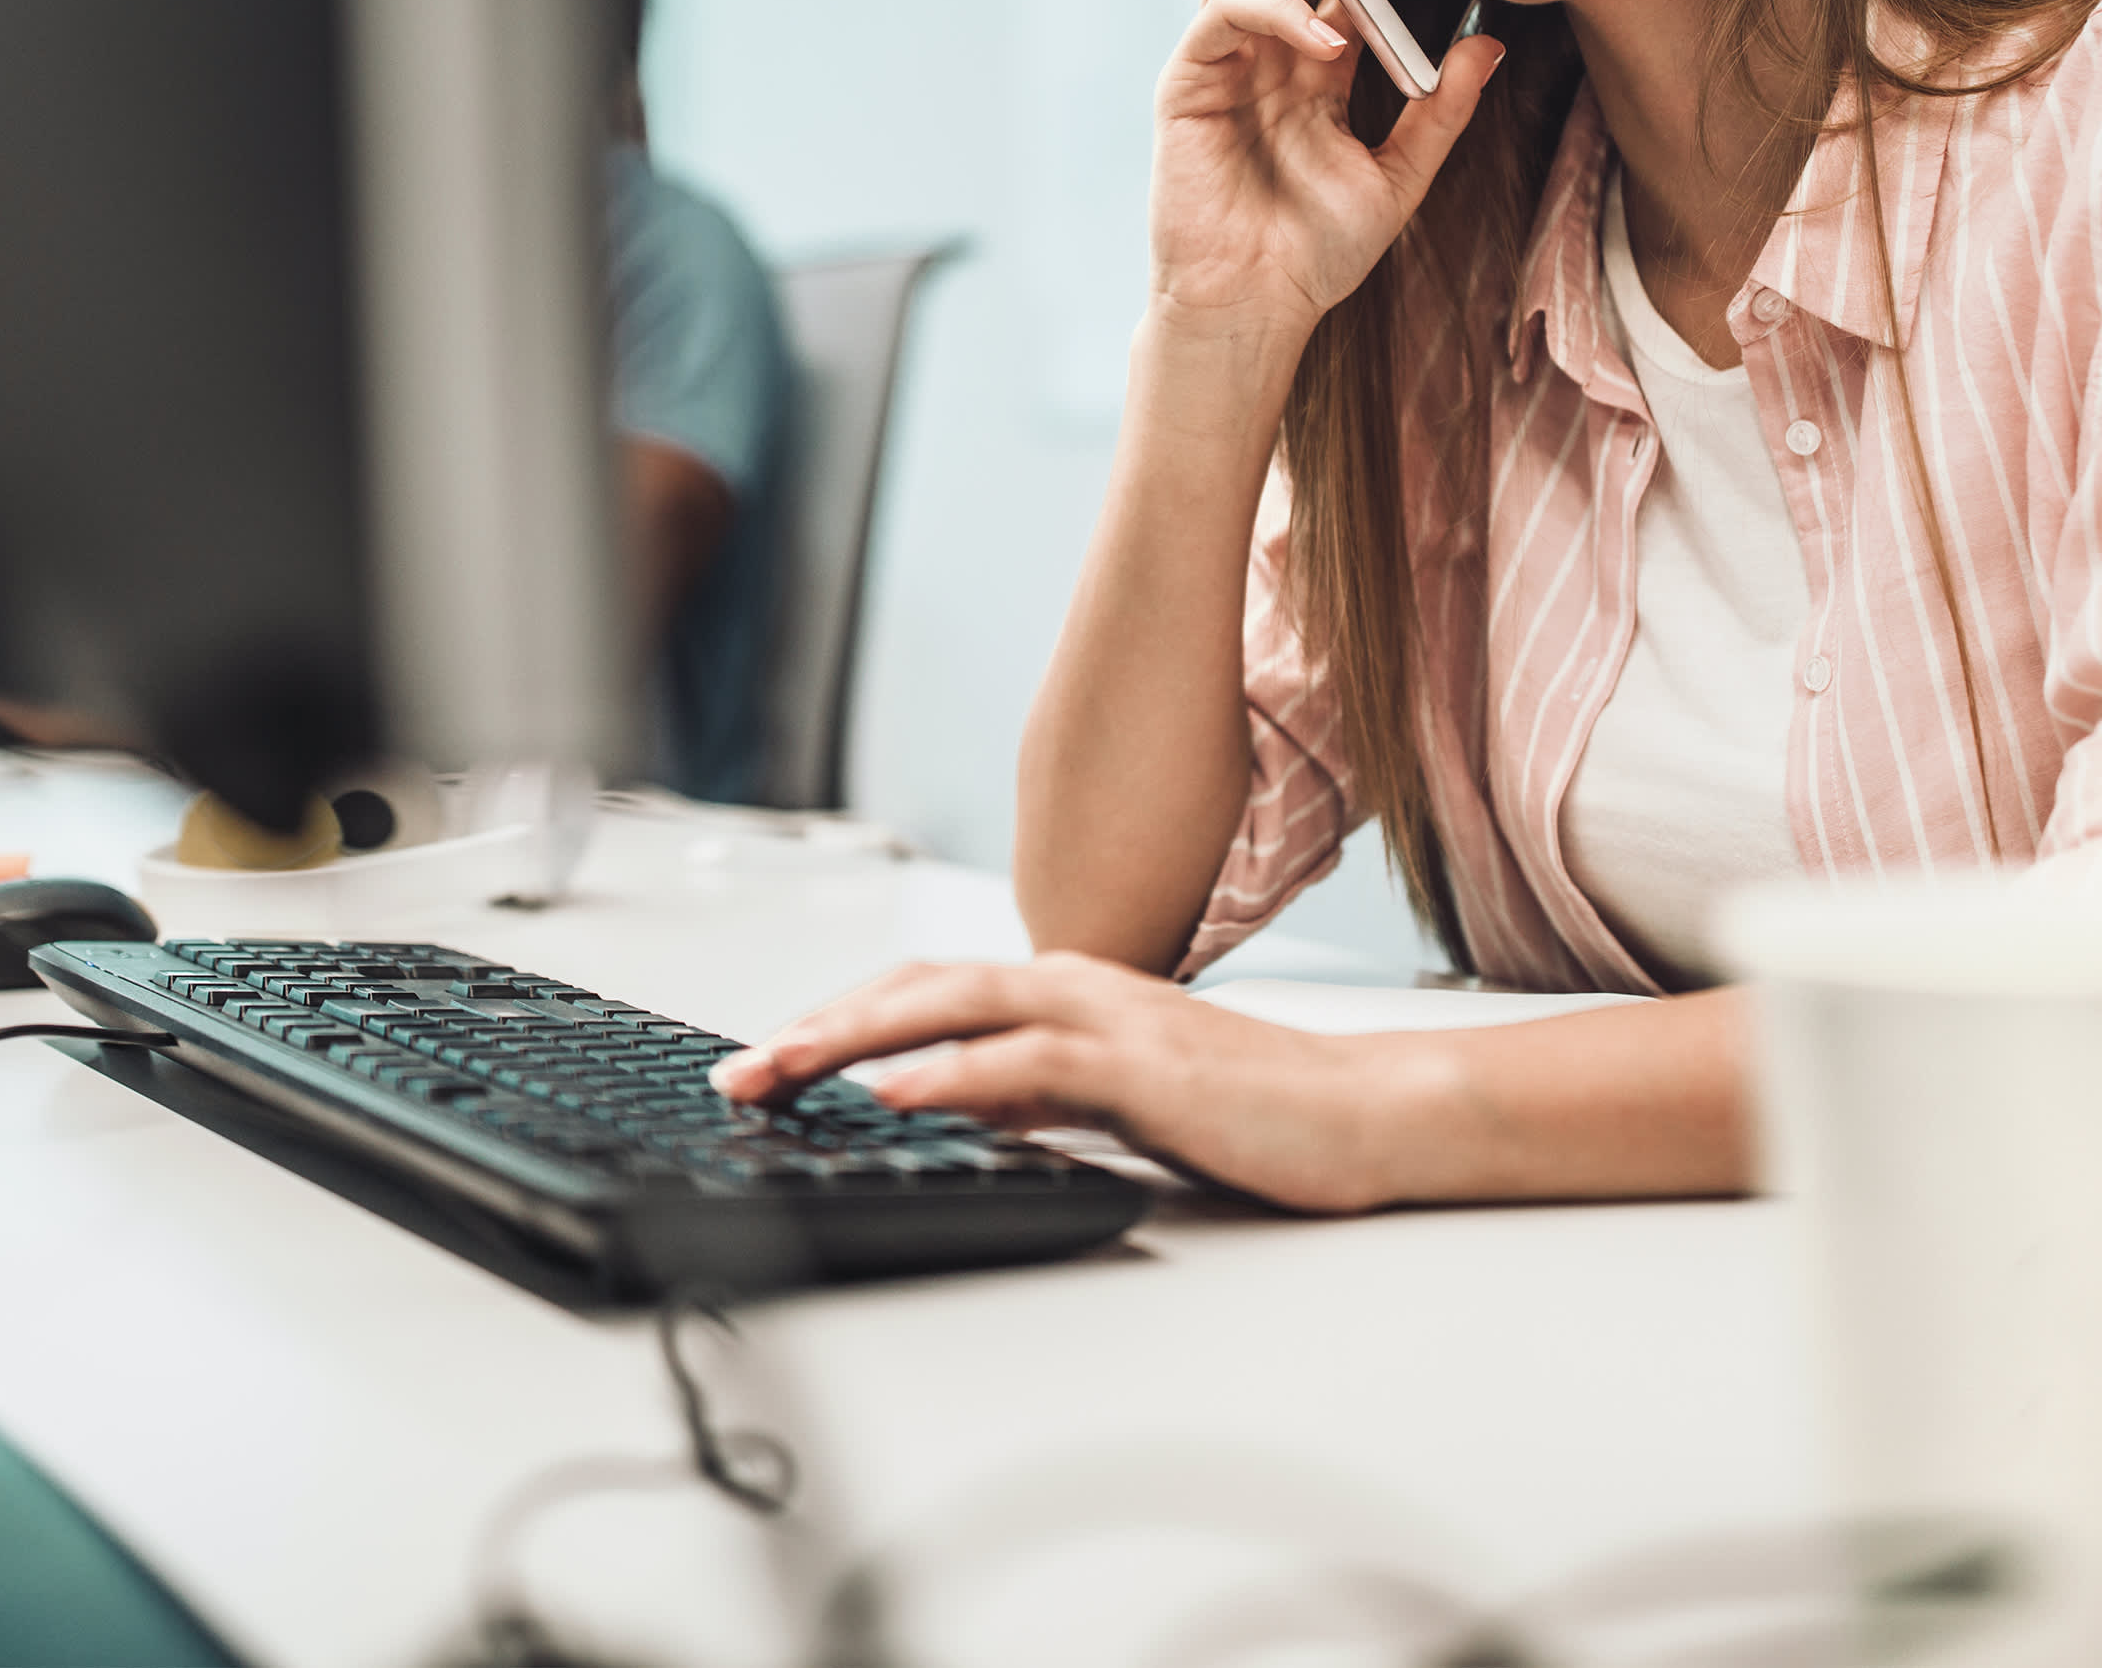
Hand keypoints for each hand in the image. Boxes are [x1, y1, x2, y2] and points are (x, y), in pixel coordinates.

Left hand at [708, 952, 1411, 1213]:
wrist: (1364, 1114)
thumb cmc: (1250, 1111)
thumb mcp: (1109, 1101)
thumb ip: (1030, 1092)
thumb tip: (947, 1105)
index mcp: (1063, 991)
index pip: (924, 993)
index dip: (837, 1020)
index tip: (766, 1061)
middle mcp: (1073, 986)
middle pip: (917, 988)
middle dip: (818, 1026)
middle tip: (737, 1069)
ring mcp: (1108, 1018)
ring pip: (954, 1006)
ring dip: (857, 1038)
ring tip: (781, 1069)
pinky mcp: (1143, 1064)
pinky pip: (1028, 1061)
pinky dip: (952, 1071)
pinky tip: (893, 1091)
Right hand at [1150, 0, 1502, 348]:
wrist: (1254, 310)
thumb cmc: (1313, 253)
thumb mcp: (1399, 176)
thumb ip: (1439, 112)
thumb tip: (1485, 44)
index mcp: (1307, 61)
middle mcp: (1260, 49)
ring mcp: (1220, 62)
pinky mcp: (1187, 84)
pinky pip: (1223, 18)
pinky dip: (1273, 14)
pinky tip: (1324, 40)